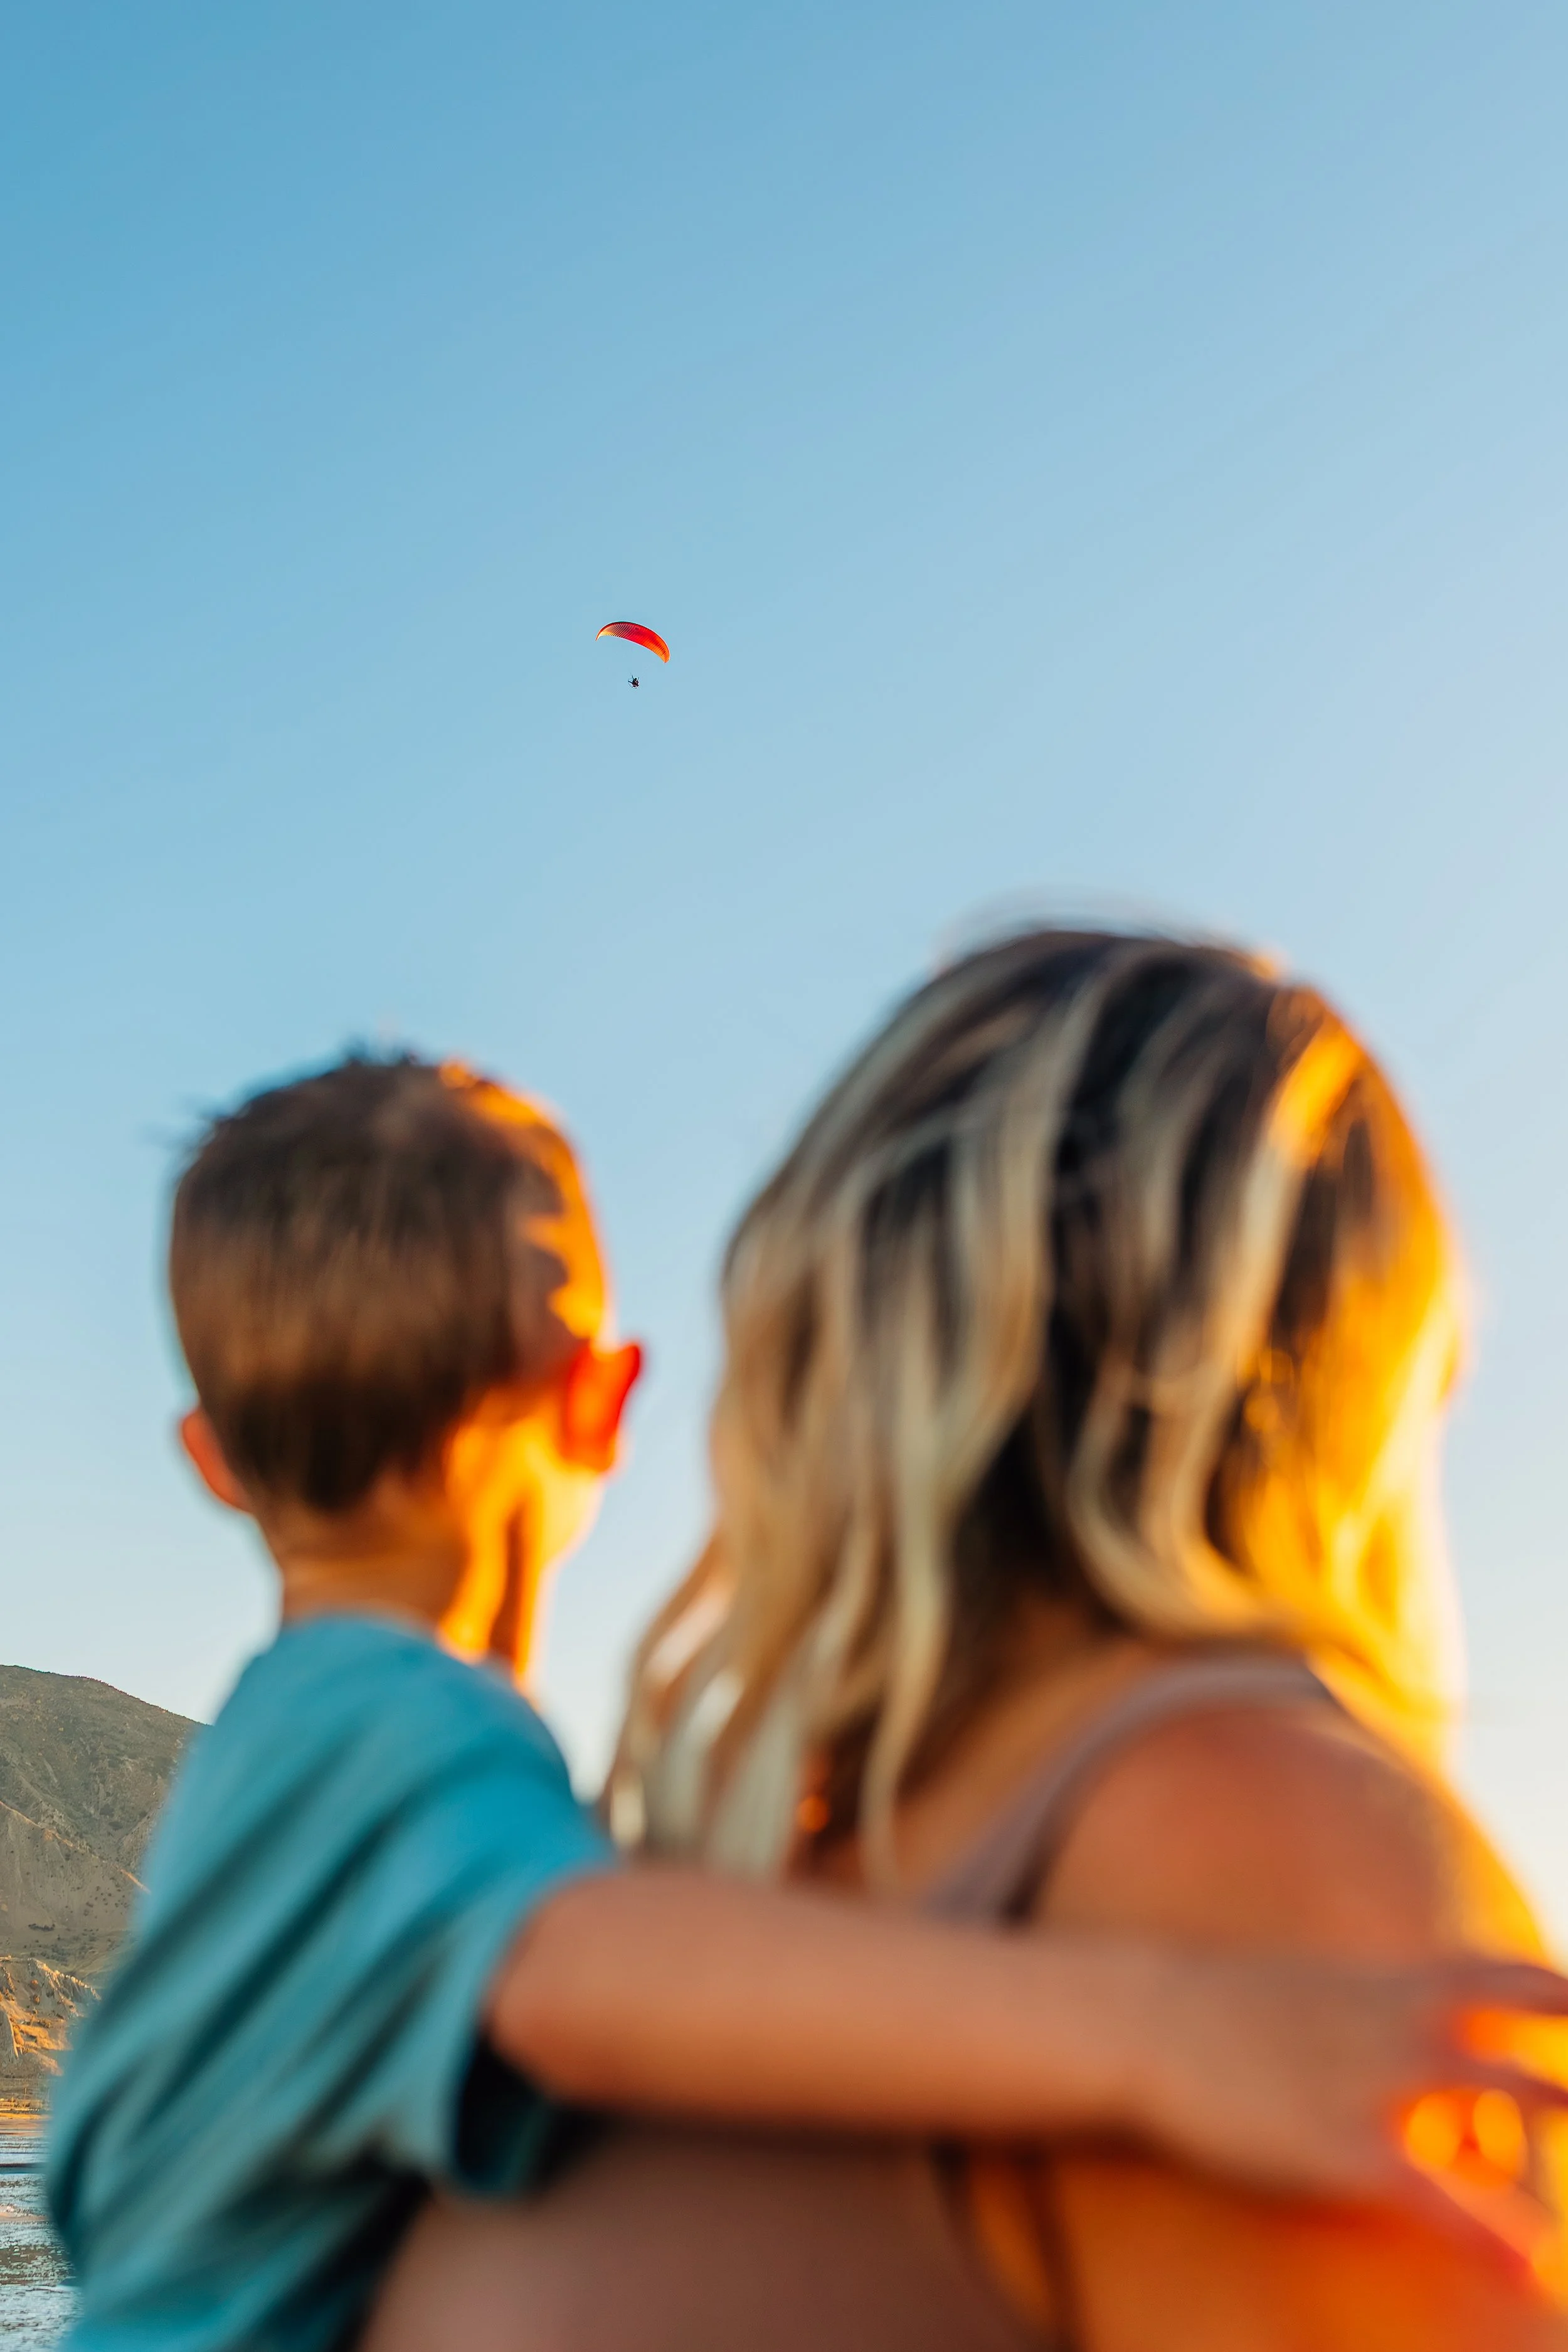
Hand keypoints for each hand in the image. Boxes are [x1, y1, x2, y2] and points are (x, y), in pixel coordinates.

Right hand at [1135, 1949, 1567, 2261]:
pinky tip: (1528, 2261)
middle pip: (1530, 2063)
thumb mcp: (1326, 1993)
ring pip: (1503, 2111)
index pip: (1520, 1983)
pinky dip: (1491, 2231)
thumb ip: (1390, 2010)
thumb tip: (1430, 2040)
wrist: (1151, 2018)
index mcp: (1400, 1986)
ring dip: (1554, 2137)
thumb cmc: (1236, 2011)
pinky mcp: (1344, 2151)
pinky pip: (1438, 2198)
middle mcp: (1405, 2029)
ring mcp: (1378, 2087)